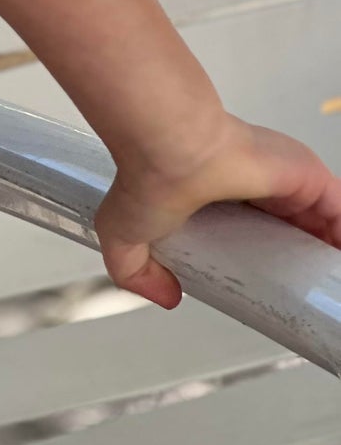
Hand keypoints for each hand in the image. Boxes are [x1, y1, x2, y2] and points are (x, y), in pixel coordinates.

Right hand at [95, 114, 340, 309]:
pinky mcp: (310, 179)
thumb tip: (165, 295)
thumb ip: (136, 271)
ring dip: (326, 255)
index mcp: (218, 194)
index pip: (253, 227)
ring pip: (321, 224)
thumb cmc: (151, 178)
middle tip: (299, 292)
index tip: (266, 285)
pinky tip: (338, 273)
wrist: (173, 148)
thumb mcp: (125, 237)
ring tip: (326, 288)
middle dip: (299, 258)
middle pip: (292, 227)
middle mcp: (255, 184)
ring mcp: (285, 181)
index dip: (263, 255)